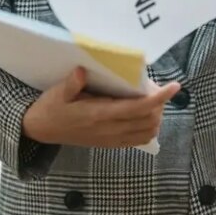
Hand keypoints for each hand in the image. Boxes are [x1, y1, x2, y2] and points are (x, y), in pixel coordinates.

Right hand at [21, 67, 180, 147]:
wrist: (40, 131)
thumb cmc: (51, 108)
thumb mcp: (57, 93)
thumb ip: (72, 84)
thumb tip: (82, 71)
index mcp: (98, 114)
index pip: (137, 108)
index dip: (159, 98)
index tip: (175, 87)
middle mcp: (109, 129)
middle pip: (148, 120)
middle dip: (160, 105)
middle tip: (158, 88)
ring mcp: (110, 139)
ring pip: (147, 132)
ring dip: (156, 116)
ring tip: (152, 100)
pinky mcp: (110, 144)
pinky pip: (137, 140)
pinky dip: (148, 127)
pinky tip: (144, 114)